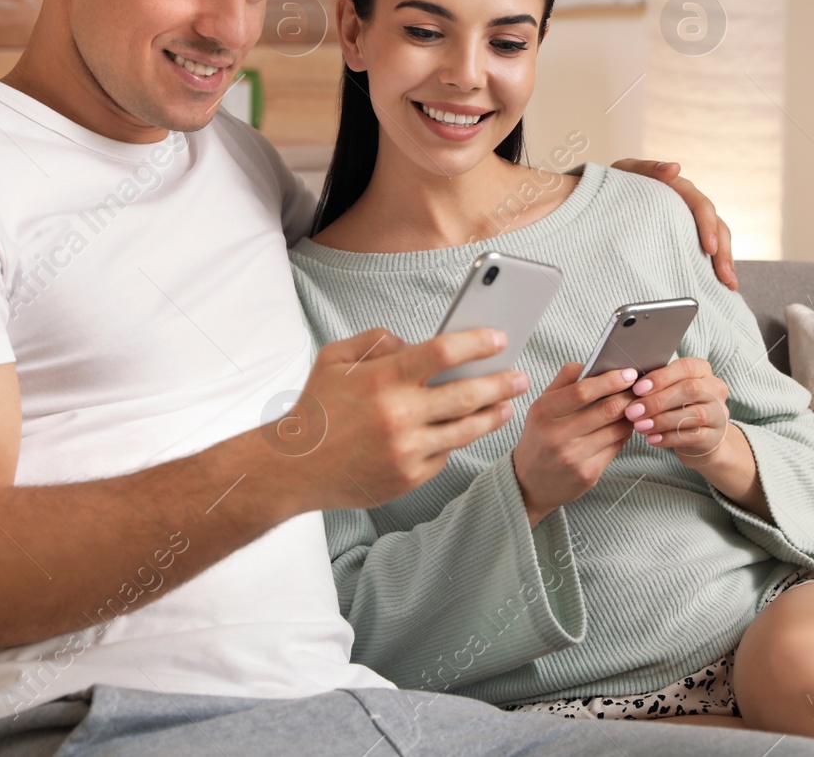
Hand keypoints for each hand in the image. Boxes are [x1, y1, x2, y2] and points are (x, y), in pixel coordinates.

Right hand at [290, 327, 527, 509]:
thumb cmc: (316, 409)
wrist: (293, 468)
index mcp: (382, 379)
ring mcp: (406, 449)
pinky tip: (464, 431)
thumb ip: (378, 341)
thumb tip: (415, 344)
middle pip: (467, 393)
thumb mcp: (336, 358)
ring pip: (466, 430)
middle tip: (520, 375)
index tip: (500, 338)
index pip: (444, 352)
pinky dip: (455, 441)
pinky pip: (444, 455)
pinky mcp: (409, 477)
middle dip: (501, 382)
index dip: (477, 342)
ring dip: (493, 415)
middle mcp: (399, 414)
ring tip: (507, 405)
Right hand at [511, 362, 641, 525]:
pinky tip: (623, 426)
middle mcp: (556, 436)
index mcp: (543, 412)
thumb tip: (592, 362)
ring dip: (631, 415)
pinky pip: (616, 447)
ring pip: (617, 429)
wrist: (529, 482)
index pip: (582, 391)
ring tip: (635, 406)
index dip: (610, 380)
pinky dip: (624, 433)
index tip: (628, 373)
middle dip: (629, 396)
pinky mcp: (587, 474)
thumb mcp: (542, 406)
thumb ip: (564, 380)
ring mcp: (573, 457)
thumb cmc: (540, 436)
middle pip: (607, 410)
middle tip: (640, 389)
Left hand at [609, 158, 736, 290]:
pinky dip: (715, 268)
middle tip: (725, 276)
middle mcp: (690, 205)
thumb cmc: (619, 183)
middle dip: (723, 252)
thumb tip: (674, 168)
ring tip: (730, 285)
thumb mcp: (628, 172)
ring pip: (717, 240)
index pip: (701, 206)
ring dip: (725, 262)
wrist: (607, 197)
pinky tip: (721, 285)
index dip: (708, 226)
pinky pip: (707, 252)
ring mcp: (690, 223)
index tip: (709, 248)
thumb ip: (650, 168)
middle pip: (716, 226)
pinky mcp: (686, 238)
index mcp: (679, 189)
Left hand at [621, 357, 731, 464]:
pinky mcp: (716, 436)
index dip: (661, 377)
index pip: (686, 368)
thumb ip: (656, 385)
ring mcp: (719, 413)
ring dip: (662, 421)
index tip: (637, 389)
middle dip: (657, 401)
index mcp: (703, 370)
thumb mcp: (670, 391)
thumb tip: (627, 383)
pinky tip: (652, 439)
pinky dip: (670, 438)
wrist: (701, 439)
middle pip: (689, 390)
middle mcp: (716, 389)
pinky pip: (694, 436)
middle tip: (632, 412)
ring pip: (693, 414)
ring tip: (639, 426)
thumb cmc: (678, 408)